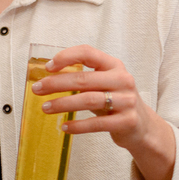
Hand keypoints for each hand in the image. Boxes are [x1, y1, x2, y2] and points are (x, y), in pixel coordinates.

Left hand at [32, 44, 176, 179]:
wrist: (142, 126)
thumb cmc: (114, 100)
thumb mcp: (102, 83)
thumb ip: (82, 78)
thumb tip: (45, 78)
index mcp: (113, 65)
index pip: (88, 53)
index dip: (66, 57)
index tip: (48, 67)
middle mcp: (122, 80)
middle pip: (83, 79)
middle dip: (56, 84)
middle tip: (37, 89)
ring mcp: (127, 101)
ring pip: (88, 100)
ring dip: (62, 104)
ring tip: (45, 108)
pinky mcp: (127, 121)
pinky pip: (96, 124)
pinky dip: (77, 125)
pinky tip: (64, 126)